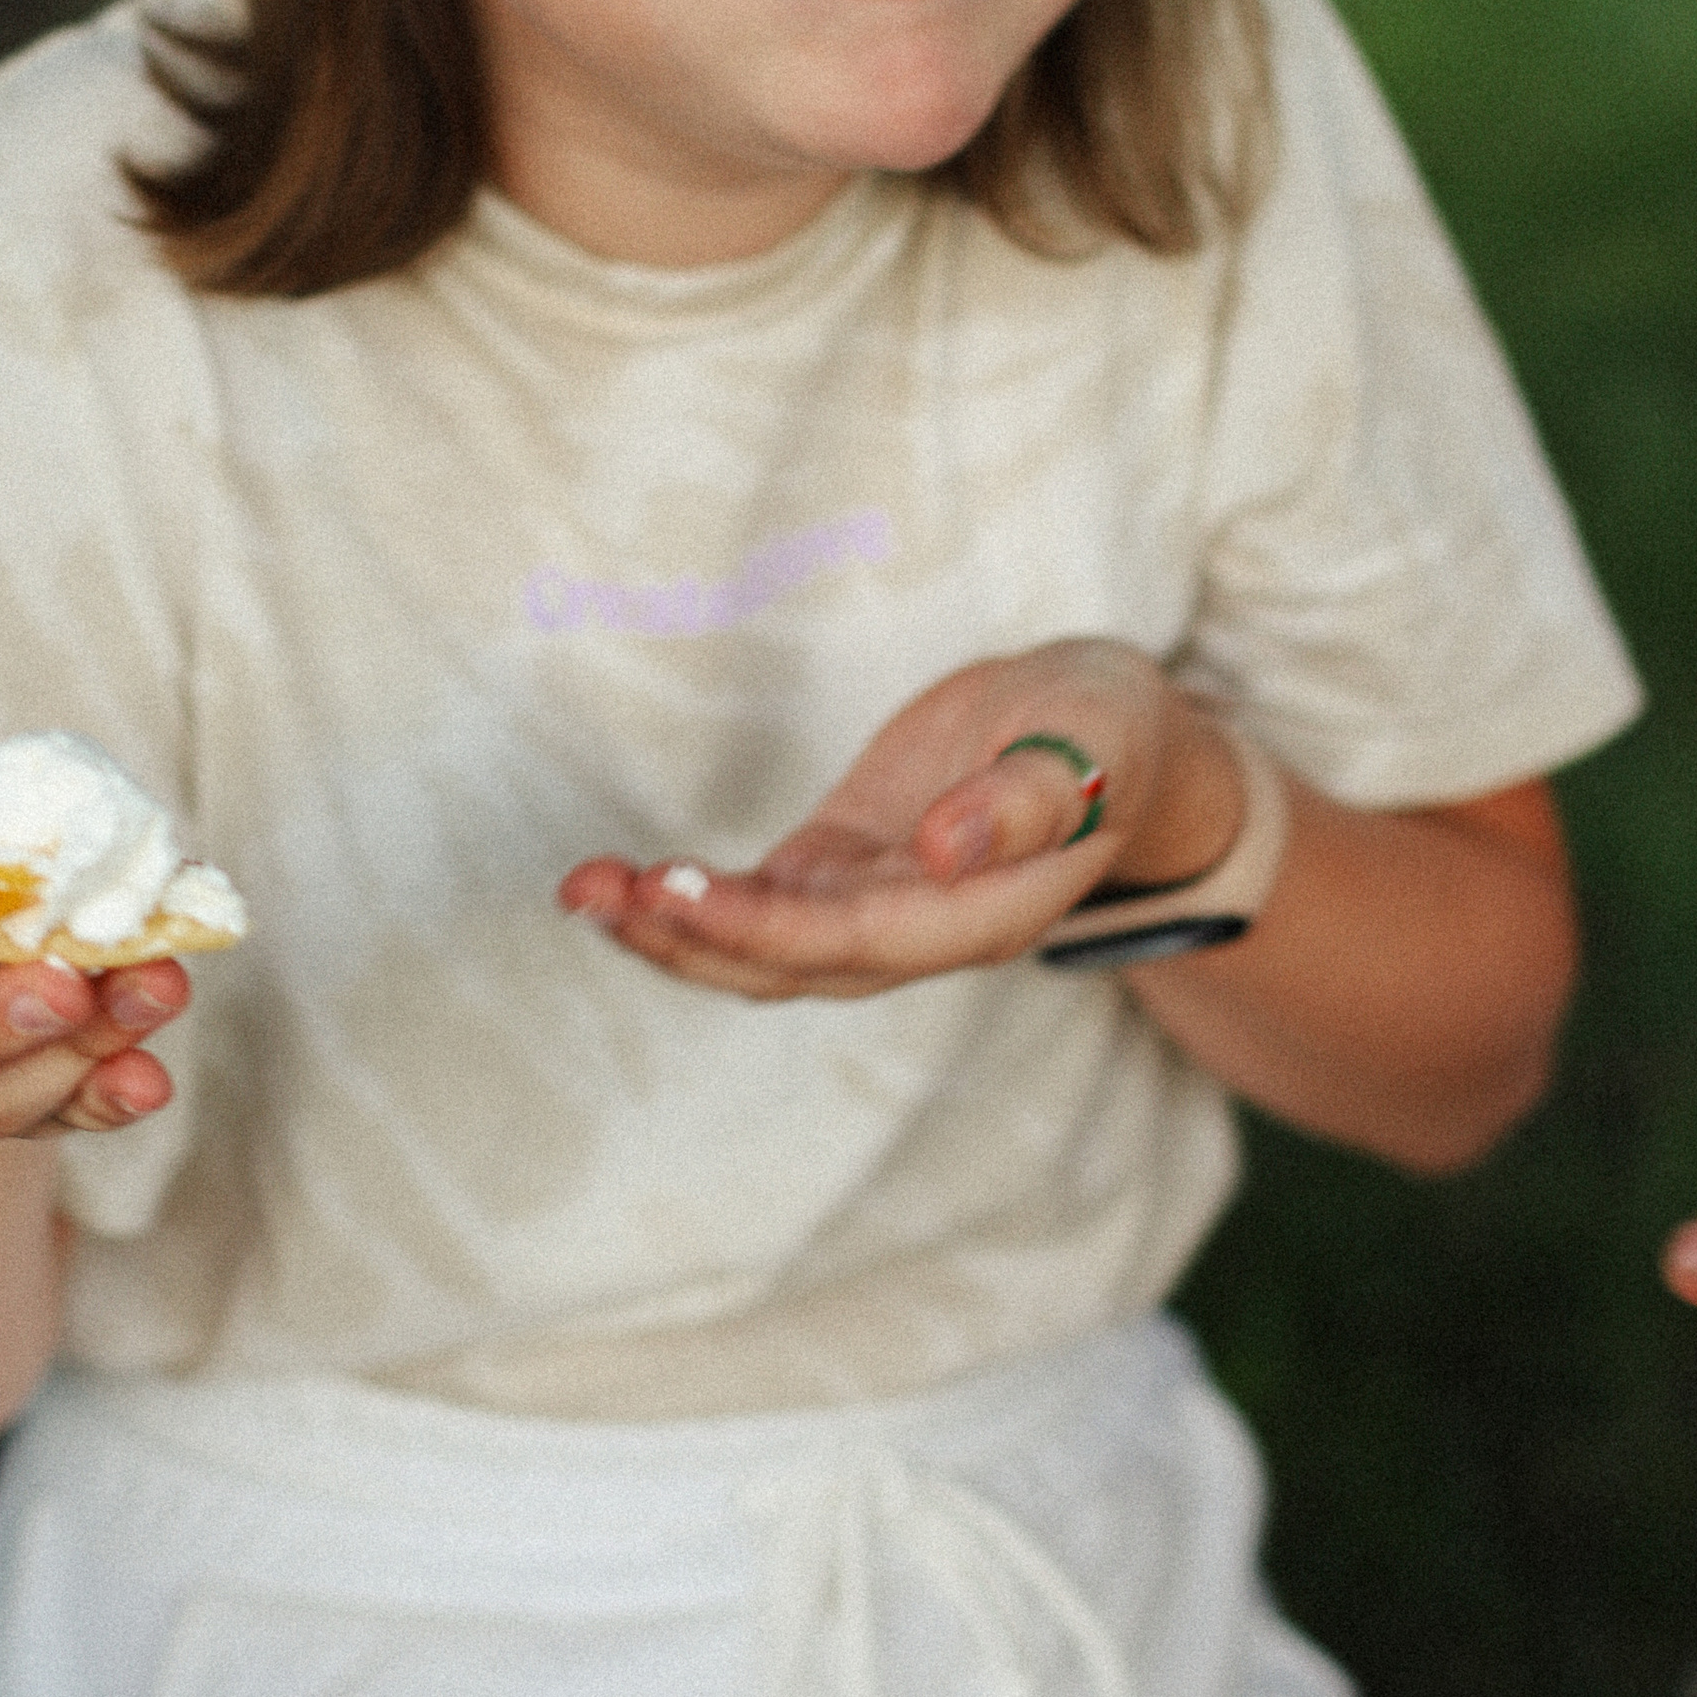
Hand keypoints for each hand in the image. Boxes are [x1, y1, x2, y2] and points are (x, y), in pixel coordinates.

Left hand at [560, 642, 1241, 1000]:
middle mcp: (922, 929)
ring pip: (759, 946)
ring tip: (581, 890)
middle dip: (687, 936)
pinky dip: (685, 898)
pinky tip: (616, 881)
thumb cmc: (1113, 733)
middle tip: (595, 893)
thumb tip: (950, 846)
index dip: (765, 927)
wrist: (1114, 734)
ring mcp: (876, 904)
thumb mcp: (1096, 739)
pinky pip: (754, 903)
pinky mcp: (842, 867)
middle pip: (789, 963)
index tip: (677, 891)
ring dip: (668, 926)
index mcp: (987, 914)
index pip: (861, 939)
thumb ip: (1033, 796)